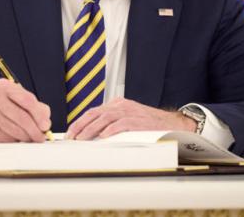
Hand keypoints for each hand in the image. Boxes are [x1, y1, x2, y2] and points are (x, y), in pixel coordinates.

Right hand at [0, 79, 51, 141]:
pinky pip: (7, 140)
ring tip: (30, 139)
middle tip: (41, 137)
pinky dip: (15, 142)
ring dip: (27, 138)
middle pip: (23, 118)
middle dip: (35, 130)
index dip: (39, 115)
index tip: (45, 125)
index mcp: (4, 87)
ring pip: (16, 131)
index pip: (27, 100)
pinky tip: (16, 139)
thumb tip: (45, 121)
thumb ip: (34, 106)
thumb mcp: (15, 99)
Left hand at [65, 97, 195, 139]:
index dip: (80, 122)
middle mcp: (122, 106)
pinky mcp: (139, 121)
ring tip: (82, 138)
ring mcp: (130, 112)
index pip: (93, 112)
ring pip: (105, 118)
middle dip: (80, 125)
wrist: (173, 124)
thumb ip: (112, 123)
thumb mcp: (128, 119)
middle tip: (71, 137)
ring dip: (91, 129)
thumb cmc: (150, 125)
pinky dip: (111, 130)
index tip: (70, 133)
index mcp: (118, 104)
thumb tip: (94, 136)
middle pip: (95, 113)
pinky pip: (122, 124)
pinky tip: (103, 136)